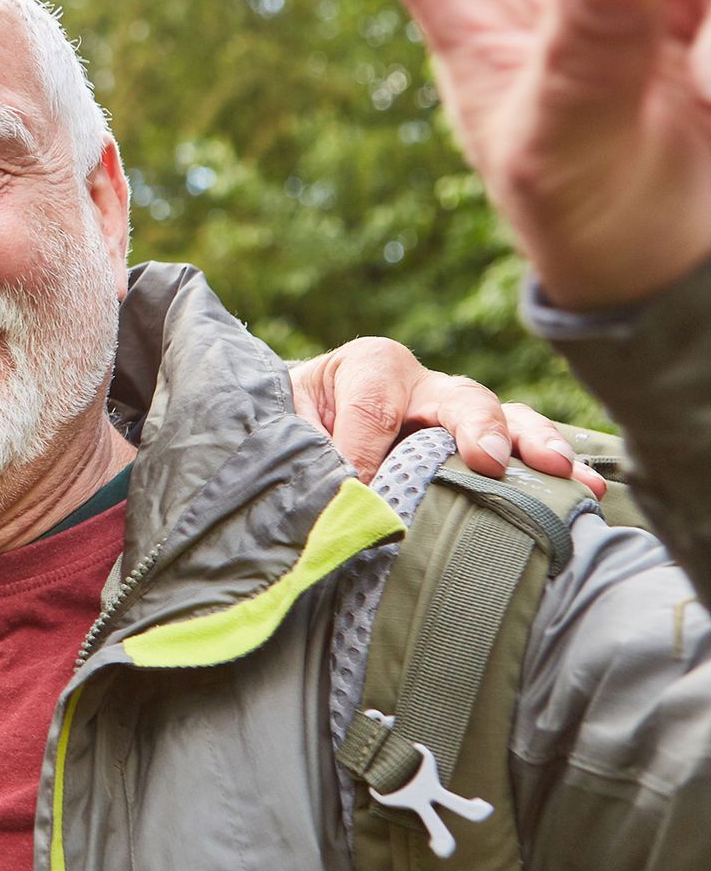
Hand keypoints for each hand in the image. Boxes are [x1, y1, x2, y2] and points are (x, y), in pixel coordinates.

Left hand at [291, 335, 606, 492]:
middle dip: (476, 427)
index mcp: (368, 366)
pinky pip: (521, 451)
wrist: (300, 422)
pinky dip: (551, 468)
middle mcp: (423, 382)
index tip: (356, 491)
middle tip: (488, 462)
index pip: (374, 407)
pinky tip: (584, 490)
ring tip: (562, 474)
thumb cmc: (293, 424)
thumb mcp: (285, 430)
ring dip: (533, 447)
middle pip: (459, 397)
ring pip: (503, 420)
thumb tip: (342, 504)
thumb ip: (308, 458)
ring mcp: (459, 413)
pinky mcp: (479, 443)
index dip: (365, 452)